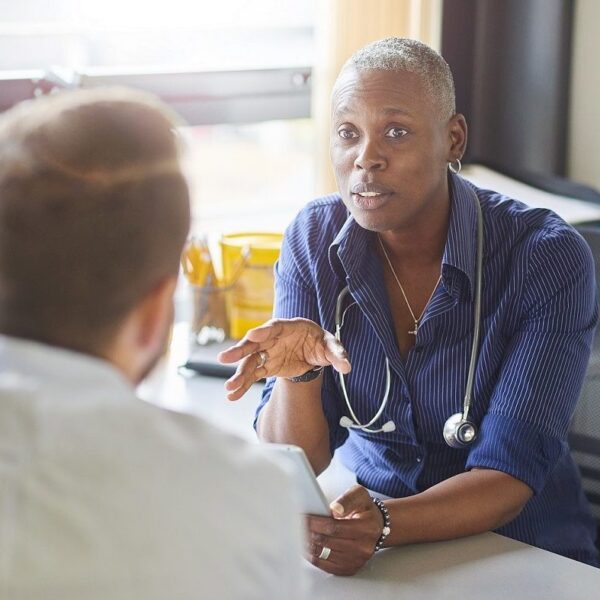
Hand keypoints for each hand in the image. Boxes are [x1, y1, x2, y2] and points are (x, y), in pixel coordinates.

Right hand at [217, 317, 350, 399]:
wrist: (313, 351)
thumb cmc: (320, 342)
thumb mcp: (331, 345)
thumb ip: (338, 354)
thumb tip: (346, 367)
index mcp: (288, 327)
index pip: (274, 327)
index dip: (263, 330)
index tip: (252, 335)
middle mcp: (273, 339)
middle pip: (254, 343)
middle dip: (240, 350)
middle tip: (226, 357)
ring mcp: (267, 353)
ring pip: (250, 361)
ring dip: (239, 374)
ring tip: (229, 388)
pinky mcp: (266, 366)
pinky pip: (252, 375)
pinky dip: (243, 385)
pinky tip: (233, 396)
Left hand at [306, 485, 383, 575]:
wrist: (376, 526)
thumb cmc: (364, 509)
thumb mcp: (360, 495)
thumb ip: (347, 499)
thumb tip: (335, 509)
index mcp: (367, 527)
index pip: (334, 527)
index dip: (315, 523)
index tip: (303, 517)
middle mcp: (363, 547)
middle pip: (327, 542)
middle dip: (308, 532)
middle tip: (296, 525)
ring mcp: (356, 560)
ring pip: (324, 555)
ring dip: (308, 544)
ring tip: (299, 534)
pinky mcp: (350, 569)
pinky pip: (326, 566)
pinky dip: (313, 556)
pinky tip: (306, 547)